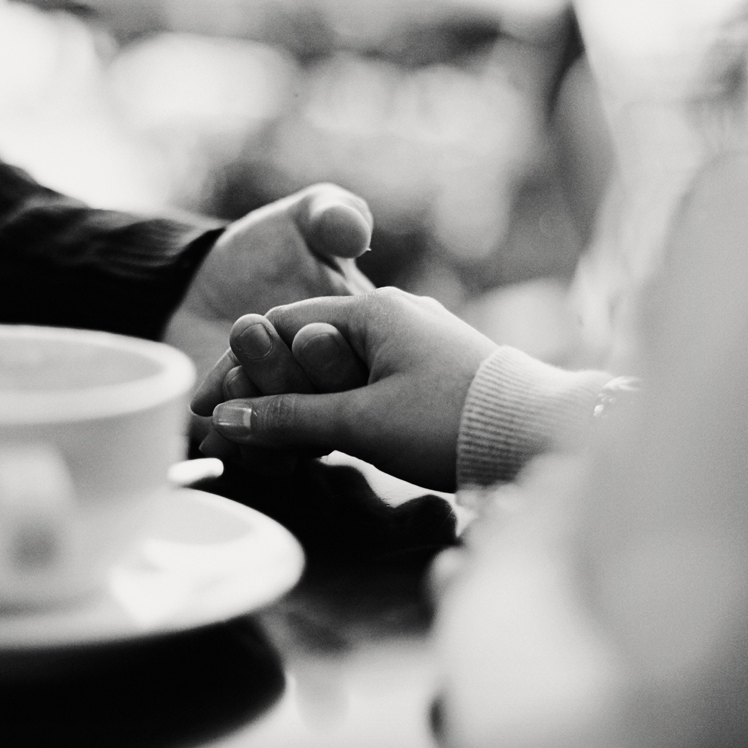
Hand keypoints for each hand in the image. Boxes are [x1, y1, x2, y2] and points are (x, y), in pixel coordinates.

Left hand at [163, 182, 374, 434]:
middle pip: (323, 399)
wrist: (197, 283)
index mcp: (357, 336)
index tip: (301, 334)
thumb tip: (355, 232)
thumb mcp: (304, 217)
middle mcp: (334, 382)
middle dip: (285, 375)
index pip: (346, 352)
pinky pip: (263, 459)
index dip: (324, 351)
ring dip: (261, 418)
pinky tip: (213, 433)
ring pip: (296, 438)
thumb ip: (333, 213)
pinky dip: (240, 449)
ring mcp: (302, 414)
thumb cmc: (263, 247)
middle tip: (247, 335)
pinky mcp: (264, 439)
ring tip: (223, 386)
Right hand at [194, 287, 498, 489]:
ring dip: (300, 401)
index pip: (282, 326)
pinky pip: (365, 384)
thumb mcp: (360, 421)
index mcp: (373, 308)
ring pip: (337, 369)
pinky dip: (335, 408)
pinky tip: (320, 438)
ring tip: (264, 438)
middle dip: (264, 387)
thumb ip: (290, 418)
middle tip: (227, 426)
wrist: (542, 437)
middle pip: (307, 346)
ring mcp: (416, 343)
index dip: (238, 368)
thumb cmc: (451, 420)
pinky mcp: (433, 374)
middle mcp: (394, 314)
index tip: (205, 405)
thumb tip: (228, 421)